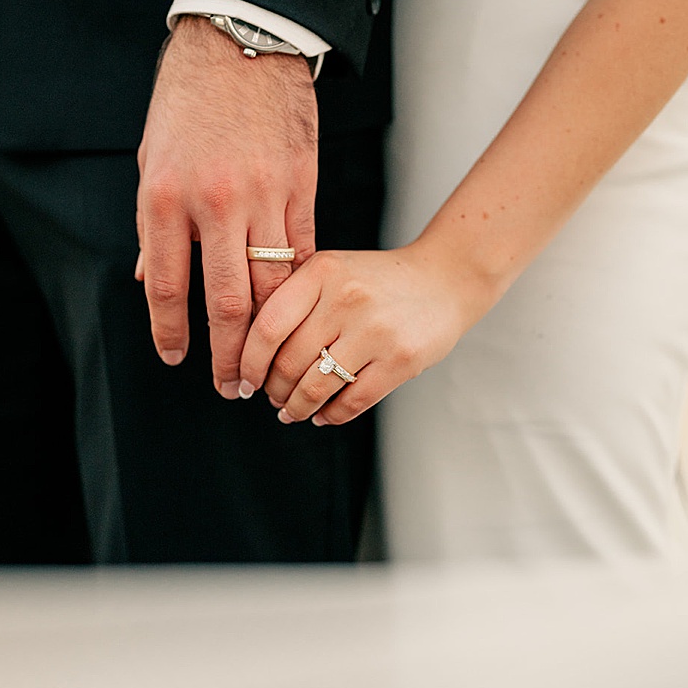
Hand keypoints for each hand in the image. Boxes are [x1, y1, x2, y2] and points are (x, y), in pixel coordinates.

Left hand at [136, 15, 317, 396]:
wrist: (238, 47)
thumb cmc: (184, 105)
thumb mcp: (151, 163)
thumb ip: (154, 226)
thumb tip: (154, 281)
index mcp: (165, 200)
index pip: (169, 287)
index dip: (172, 331)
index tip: (177, 359)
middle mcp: (214, 204)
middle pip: (226, 299)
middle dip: (229, 350)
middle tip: (231, 384)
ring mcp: (262, 196)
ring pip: (271, 283)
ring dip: (269, 331)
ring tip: (265, 363)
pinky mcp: (299, 185)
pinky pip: (300, 250)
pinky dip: (296, 287)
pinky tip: (294, 313)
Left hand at [237, 244, 496, 423]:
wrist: (445, 279)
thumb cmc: (374, 281)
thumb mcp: (329, 271)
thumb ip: (291, 299)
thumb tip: (243, 352)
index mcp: (320, 272)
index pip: (266, 327)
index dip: (247, 361)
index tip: (242, 379)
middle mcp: (346, 298)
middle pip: (288, 361)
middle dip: (272, 389)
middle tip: (269, 397)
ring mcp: (376, 329)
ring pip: (316, 386)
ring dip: (297, 407)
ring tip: (291, 411)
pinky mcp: (402, 359)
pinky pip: (353, 401)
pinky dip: (331, 416)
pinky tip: (322, 415)